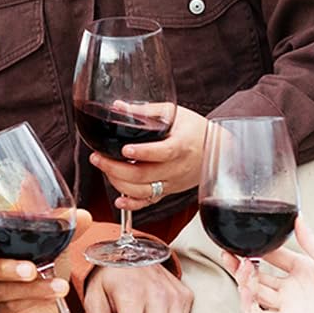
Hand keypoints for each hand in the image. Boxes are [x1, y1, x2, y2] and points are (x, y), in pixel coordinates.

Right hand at [0, 208, 90, 312]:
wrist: (46, 312)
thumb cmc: (41, 273)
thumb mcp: (52, 249)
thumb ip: (63, 232)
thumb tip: (84, 216)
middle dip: (7, 268)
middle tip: (31, 269)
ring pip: (2, 291)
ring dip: (33, 288)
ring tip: (60, 286)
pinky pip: (12, 309)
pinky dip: (35, 301)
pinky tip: (54, 297)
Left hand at [92, 105, 207, 208]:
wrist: (216, 149)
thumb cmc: (194, 129)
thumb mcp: (173, 113)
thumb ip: (145, 111)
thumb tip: (118, 107)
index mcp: (181, 145)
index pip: (163, 152)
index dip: (143, 153)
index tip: (124, 150)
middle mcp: (177, 167)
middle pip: (145, 175)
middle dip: (116, 168)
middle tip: (97, 158)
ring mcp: (173, 182)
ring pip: (144, 191)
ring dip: (119, 183)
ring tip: (103, 168)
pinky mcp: (169, 191)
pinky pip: (150, 202)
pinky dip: (133, 205)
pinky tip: (119, 201)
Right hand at [225, 220, 313, 312]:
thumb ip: (312, 243)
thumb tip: (298, 219)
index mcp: (302, 269)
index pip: (271, 256)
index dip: (255, 248)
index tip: (244, 238)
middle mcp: (291, 287)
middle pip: (256, 275)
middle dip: (239, 264)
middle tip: (228, 253)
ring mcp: (288, 305)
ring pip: (254, 293)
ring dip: (242, 281)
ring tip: (239, 267)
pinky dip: (248, 305)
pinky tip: (245, 292)